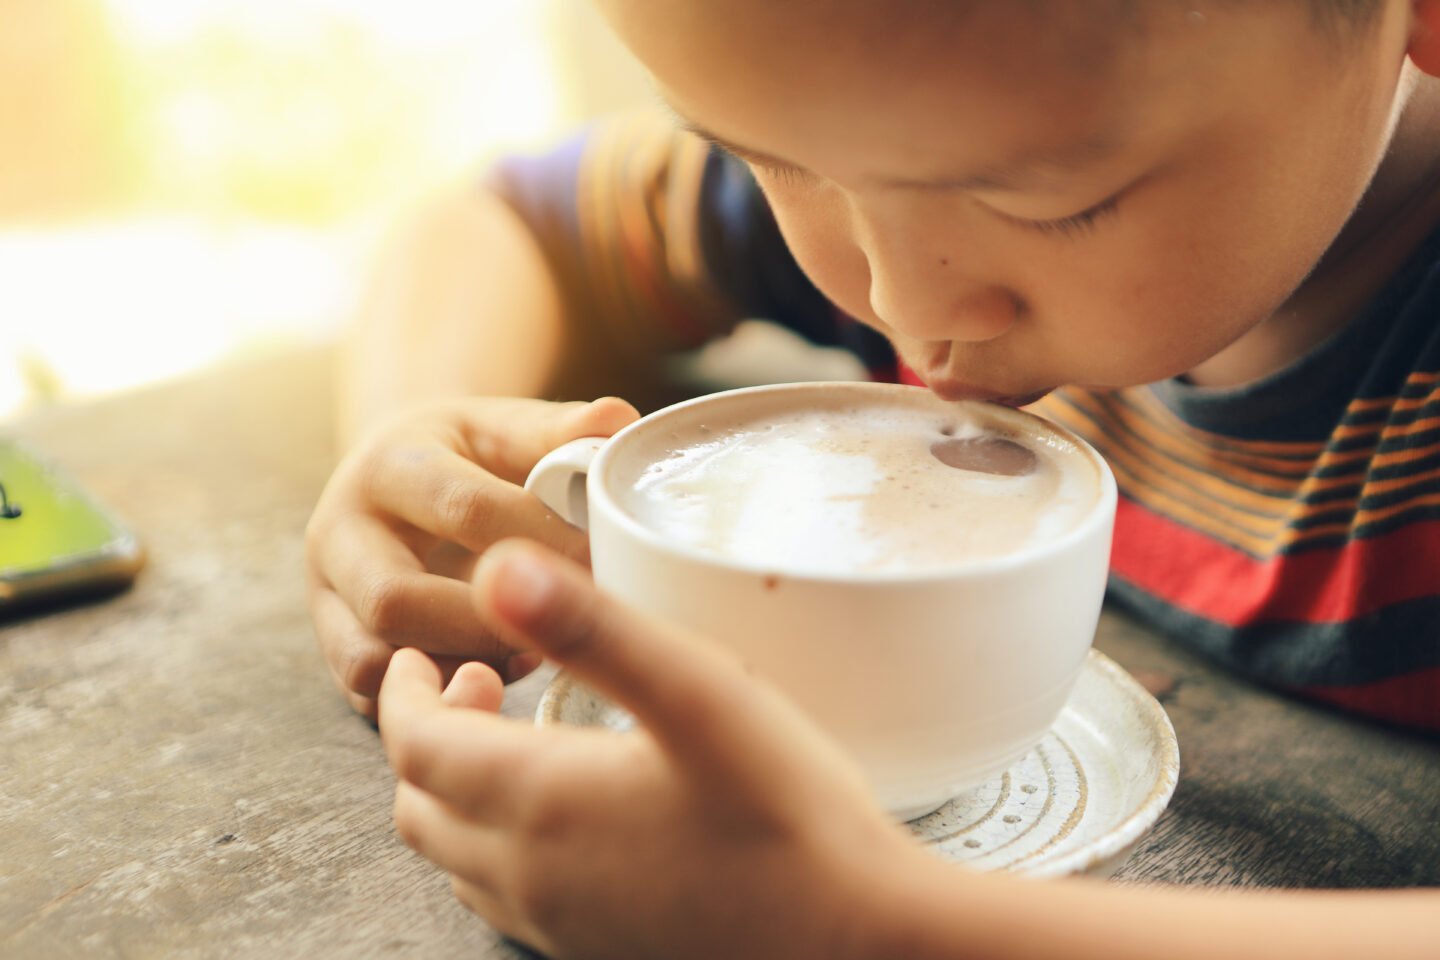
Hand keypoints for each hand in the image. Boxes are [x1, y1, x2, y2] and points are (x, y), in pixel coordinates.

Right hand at [306, 397, 638, 716]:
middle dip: (492, 621)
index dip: (541, 542)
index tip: (604, 562)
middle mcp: (338, 531)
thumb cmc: (466, 454)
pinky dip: (437, 693)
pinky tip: (497, 673)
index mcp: (388, 465)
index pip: (462, 509)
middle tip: (566, 621)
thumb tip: (618, 420)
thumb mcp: (503, 427)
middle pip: (396, 598)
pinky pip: (370, 696)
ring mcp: (325, 595)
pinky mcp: (333, 645)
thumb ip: (559, 429)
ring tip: (533, 650)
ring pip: (374, 658)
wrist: (393, 475)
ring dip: (460, 666)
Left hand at [378, 539, 915, 959]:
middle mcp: (530, 875)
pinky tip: (562, 814)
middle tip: (474, 682)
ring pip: (458, 858)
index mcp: (538, 803)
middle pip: (421, 805)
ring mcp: (561, 924)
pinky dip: (497, 842)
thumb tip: (496, 569)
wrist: (855, 940)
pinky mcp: (597, 950)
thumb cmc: (788, 817)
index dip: (404, 692)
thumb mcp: (697, 694)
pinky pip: (506, 896)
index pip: (416, 746)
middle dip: (426, 736)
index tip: (422, 654)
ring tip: (512, 738)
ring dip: (459, 791)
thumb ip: (593, 628)